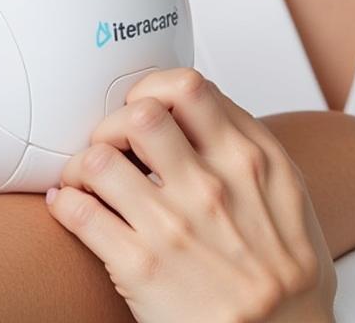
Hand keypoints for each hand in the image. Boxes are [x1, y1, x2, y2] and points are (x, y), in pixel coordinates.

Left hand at [45, 67, 336, 322]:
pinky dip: (66, 203)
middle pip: (141, 114)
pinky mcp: (139, 268)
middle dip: (117, 121)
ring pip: (101, 159)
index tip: (144, 103)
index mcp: (247, 159)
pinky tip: (72, 205)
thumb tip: (206, 105)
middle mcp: (209, 185)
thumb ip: (248, 140)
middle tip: (114, 141)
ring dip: (85, 163)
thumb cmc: (287, 268)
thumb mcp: (288, 189)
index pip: (188, 87)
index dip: (155, 88)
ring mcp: (172, 225)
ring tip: (88, 174)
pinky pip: (80, 214)